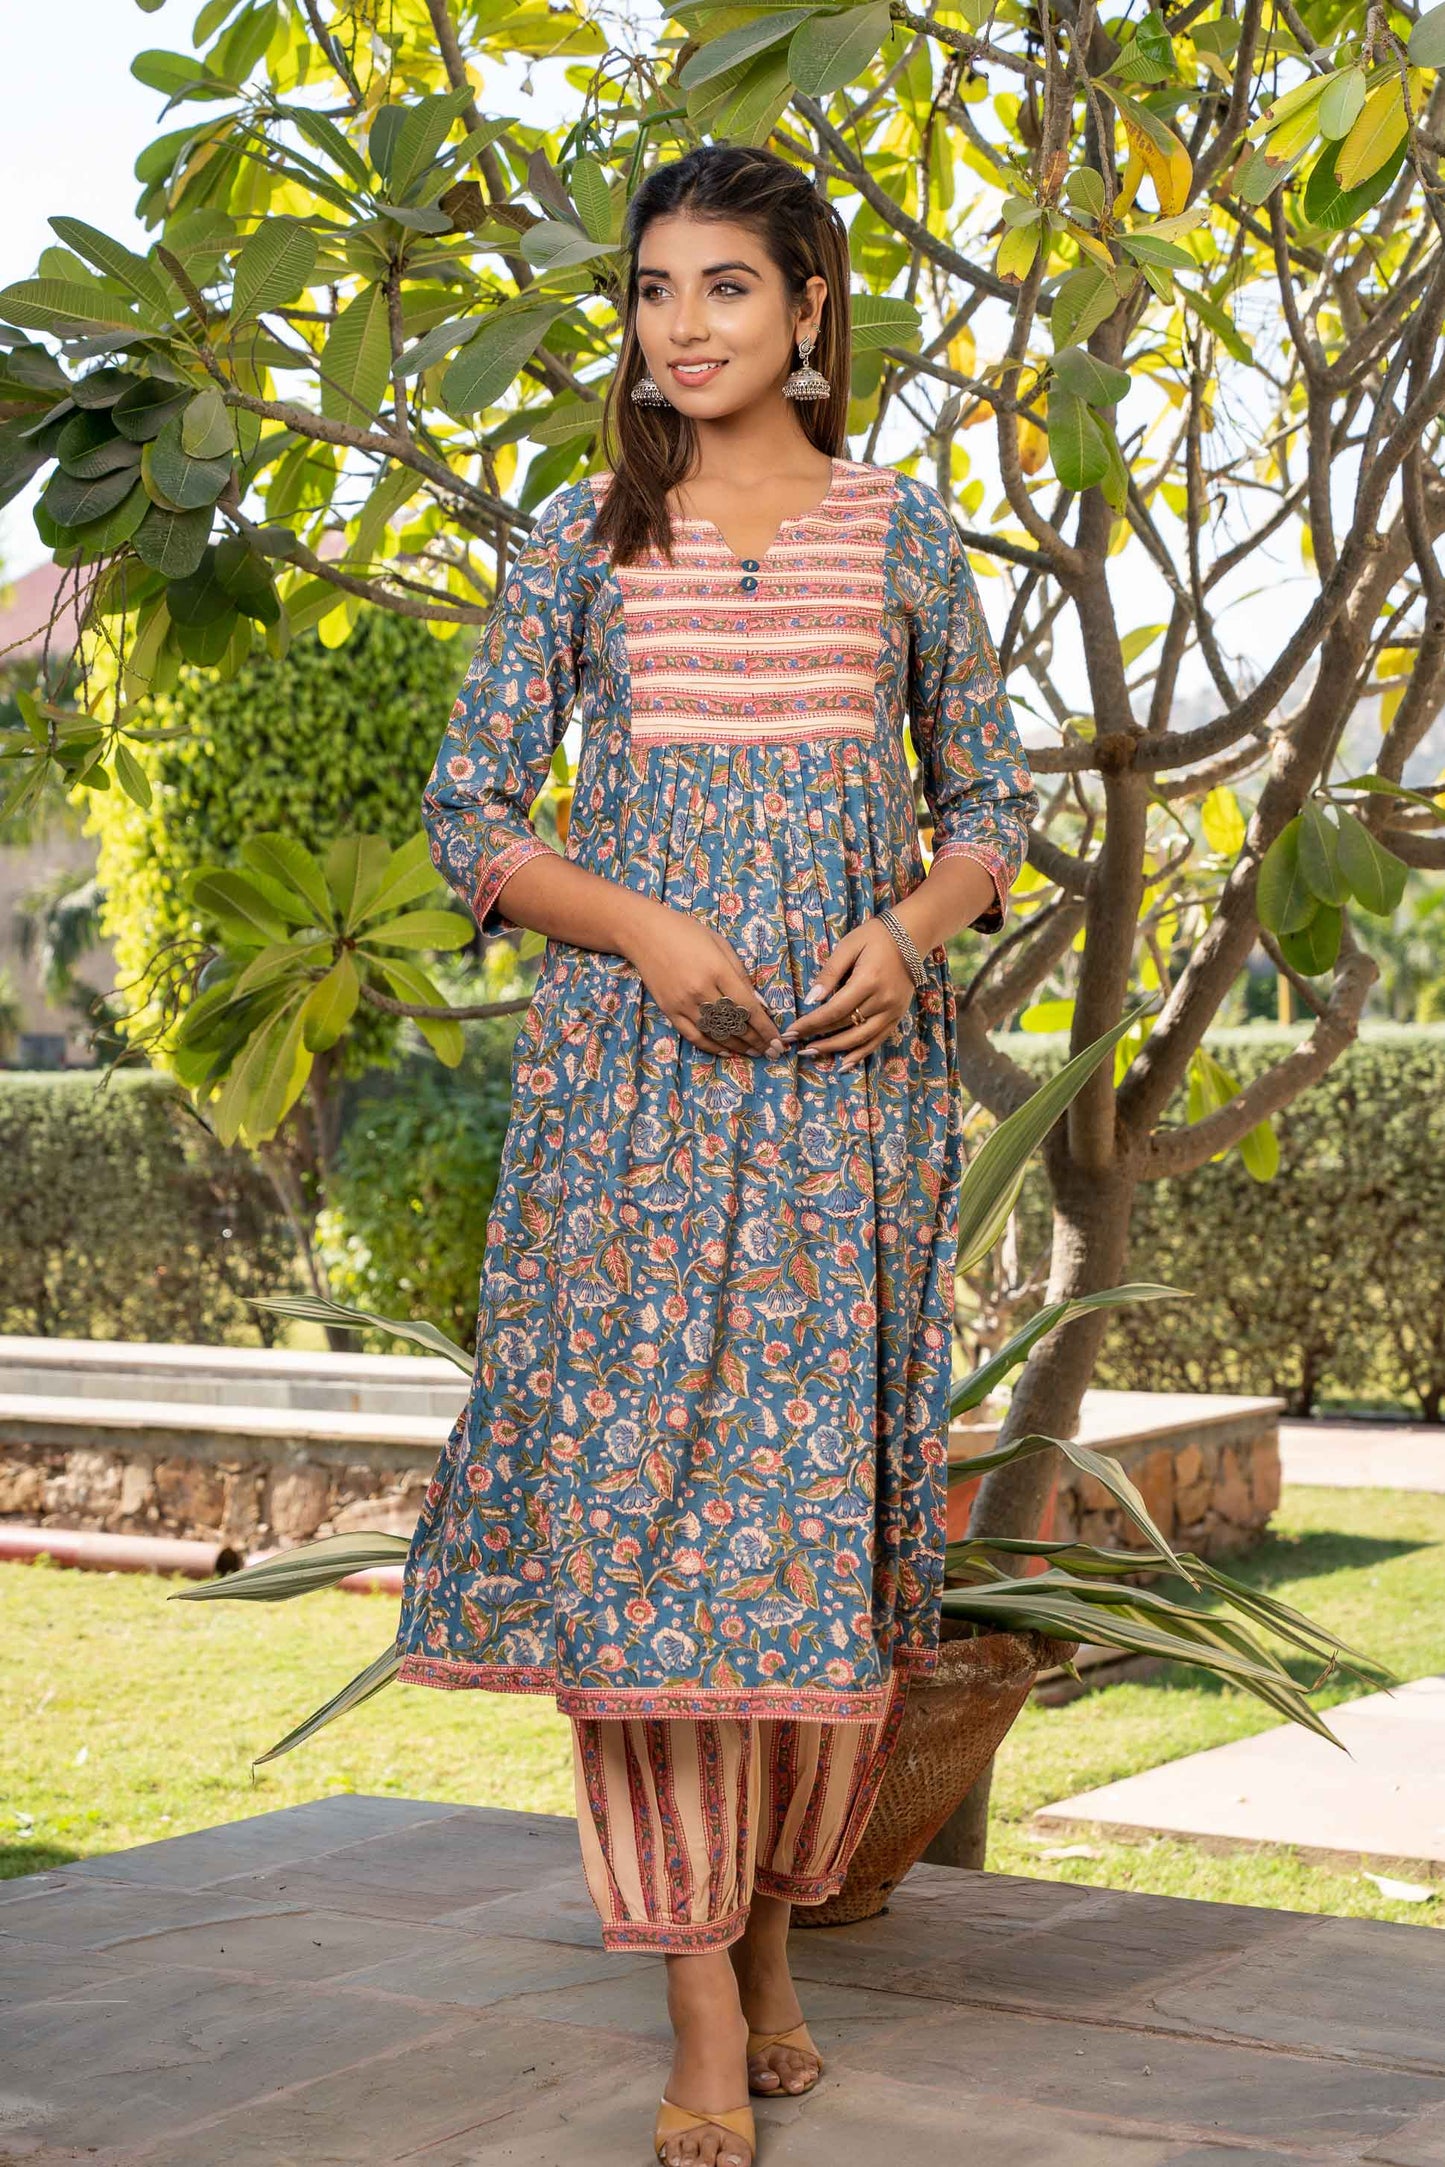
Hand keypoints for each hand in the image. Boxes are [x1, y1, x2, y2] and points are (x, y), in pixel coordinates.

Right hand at [623, 904, 785, 1058]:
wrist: (644, 933)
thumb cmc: (686, 932)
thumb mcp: (721, 945)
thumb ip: (740, 975)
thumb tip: (758, 1003)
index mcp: (718, 971)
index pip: (748, 1008)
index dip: (765, 1028)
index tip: (778, 1041)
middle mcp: (701, 991)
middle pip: (735, 1024)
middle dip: (756, 1041)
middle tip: (771, 1051)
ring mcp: (684, 1004)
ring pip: (716, 1034)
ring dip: (738, 1047)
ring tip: (754, 1053)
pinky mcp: (670, 1011)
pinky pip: (694, 1036)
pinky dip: (712, 1046)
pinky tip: (727, 1051)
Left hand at [779, 919, 916, 1070]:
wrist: (911, 936)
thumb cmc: (875, 937)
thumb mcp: (848, 946)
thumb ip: (830, 973)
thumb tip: (811, 999)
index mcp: (868, 981)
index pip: (834, 1010)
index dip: (811, 1024)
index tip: (792, 1031)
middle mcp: (882, 1000)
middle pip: (845, 1026)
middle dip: (818, 1037)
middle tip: (795, 1045)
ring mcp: (892, 1011)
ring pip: (860, 1039)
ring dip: (835, 1049)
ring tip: (812, 1054)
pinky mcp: (897, 1017)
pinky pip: (877, 1041)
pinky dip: (860, 1054)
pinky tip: (844, 1064)